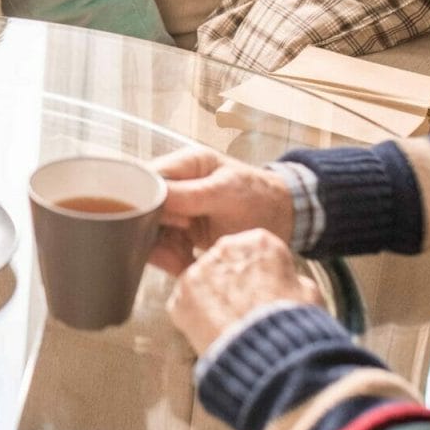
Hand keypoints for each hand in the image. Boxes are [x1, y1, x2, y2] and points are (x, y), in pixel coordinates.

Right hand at [148, 147, 297, 276]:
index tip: (165, 220)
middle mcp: (177, 186)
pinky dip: (172, 261)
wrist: (285, 221)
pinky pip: (164, 249)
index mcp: (186, 164)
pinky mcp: (182, 234)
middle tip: (181, 244)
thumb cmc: (260, 198)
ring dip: (164, 250)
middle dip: (155, 231)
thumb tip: (151, 197)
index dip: (145, 199)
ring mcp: (178, 212)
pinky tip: (188, 265)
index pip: (146, 177)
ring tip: (185, 259)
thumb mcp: (226, 192)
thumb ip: (189, 194)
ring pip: (150, 232)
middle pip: (143, 207)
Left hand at [167, 229, 324, 355]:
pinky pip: (185, 305)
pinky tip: (214, 334)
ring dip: (212, 300)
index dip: (259, 273)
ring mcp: (197, 273)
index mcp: (258, 242)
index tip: (263, 289)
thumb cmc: (291, 326)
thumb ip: (292, 281)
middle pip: (225, 263)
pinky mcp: (179, 300)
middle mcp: (223, 250)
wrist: (266, 358)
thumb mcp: (310, 295)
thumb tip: (289, 285)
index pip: (253, 249)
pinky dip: (196, 319)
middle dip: (232, 284)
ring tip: (230, 326)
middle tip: (244, 311)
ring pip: (203, 283)